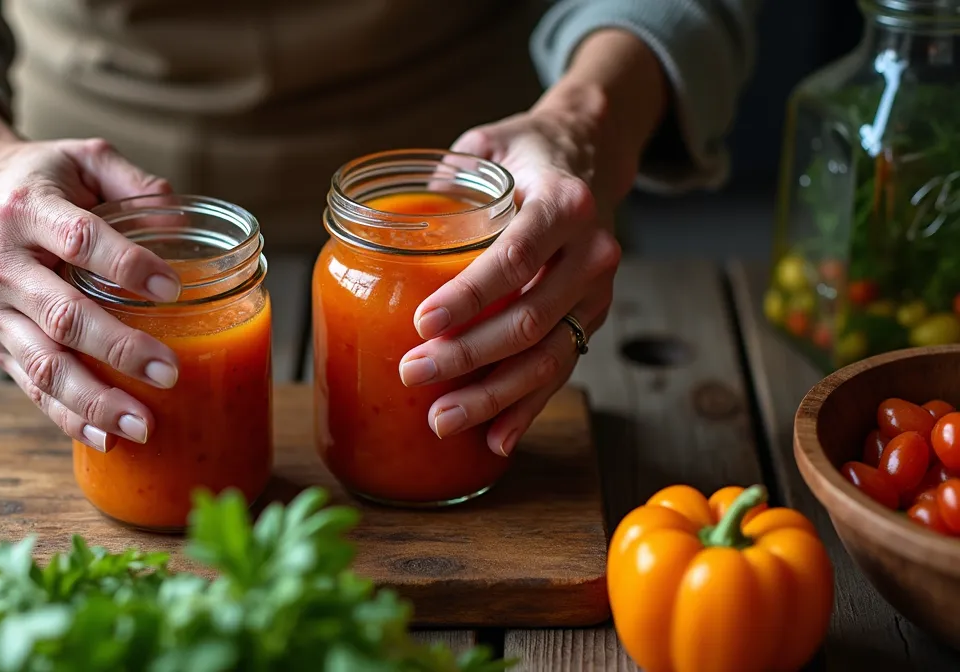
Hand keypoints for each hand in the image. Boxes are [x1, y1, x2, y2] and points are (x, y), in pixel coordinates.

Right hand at [0, 96, 180, 450]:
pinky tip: (105, 438)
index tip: (171, 290)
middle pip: (63, 315)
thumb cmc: (41, 177)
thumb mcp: (85, 157)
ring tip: (142, 425)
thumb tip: (182, 222)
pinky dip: (67, 416)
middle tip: (168, 373)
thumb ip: (136, 182)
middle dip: (118, 349)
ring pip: (43, 363)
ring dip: (94, 400)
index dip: (126, 266)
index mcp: (28, 209)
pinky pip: (31, 385)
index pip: (79, 240)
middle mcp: (3, 263)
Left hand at [398, 30, 666, 456]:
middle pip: (529, 318)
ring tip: (440, 420)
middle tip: (412, 373)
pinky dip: (525, 410)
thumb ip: (444, 177)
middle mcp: (592, 252)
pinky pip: (559, 372)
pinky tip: (493, 440)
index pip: (516, 255)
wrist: (590, 156)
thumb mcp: (487, 144)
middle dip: (467, 355)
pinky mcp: (591, 322)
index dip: (470, 294)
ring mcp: (596, 294)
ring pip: (547, 358)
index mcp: (564, 202)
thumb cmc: (523, 153)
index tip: (424, 321)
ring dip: (492, 397)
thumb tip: (381, 219)